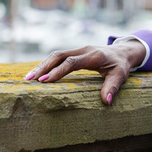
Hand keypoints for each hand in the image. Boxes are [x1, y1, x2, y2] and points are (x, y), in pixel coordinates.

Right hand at [24, 41, 146, 104]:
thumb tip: (106, 101)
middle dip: (43, 67)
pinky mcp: (74, 53)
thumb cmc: (120, 65)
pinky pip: (58, 57)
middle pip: (59, 56)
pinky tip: (38, 74)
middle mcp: (83, 50)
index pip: (71, 62)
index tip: (44, 81)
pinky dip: (47, 65)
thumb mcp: (120, 75)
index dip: (57, 71)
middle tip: (29, 80)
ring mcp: (78, 50)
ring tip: (28, 78)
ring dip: (42, 66)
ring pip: (56, 55)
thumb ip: (113, 86)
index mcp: (93, 55)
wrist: (123, 52)